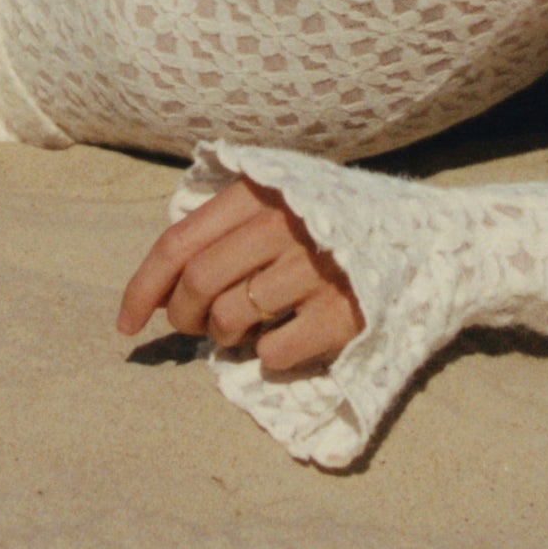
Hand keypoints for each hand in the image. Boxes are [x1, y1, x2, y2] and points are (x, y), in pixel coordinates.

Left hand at [116, 176, 363, 373]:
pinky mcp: (343, 313)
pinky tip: (287, 338)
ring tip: (246, 328)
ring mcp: (314, 269)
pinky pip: (275, 352)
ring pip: (231, 319)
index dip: (142, 287)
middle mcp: (283, 225)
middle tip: (197, 326)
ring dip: (226, 336)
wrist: (421, 237)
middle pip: (198, 284)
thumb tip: (165, 283)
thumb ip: (225, 225)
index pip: (177, 243)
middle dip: (184, 316)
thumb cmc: (328, 224)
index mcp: (258, 192)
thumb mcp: (277, 199)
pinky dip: (268, 356)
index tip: (126, 324)